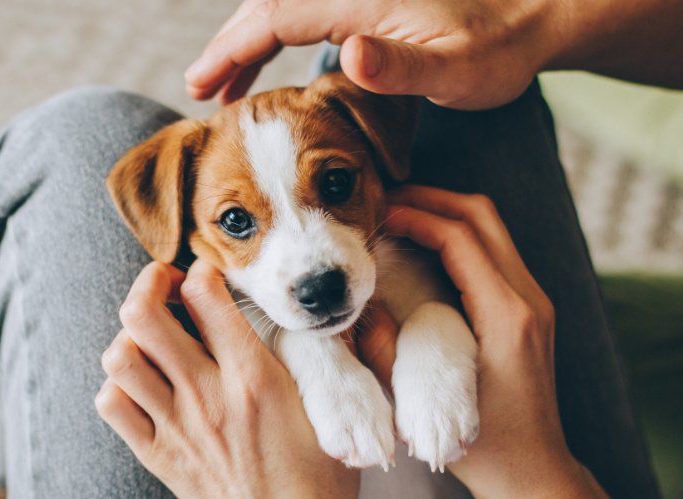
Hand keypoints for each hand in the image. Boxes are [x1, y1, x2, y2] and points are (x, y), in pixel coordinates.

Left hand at [95, 260, 360, 498]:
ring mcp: (177, 426)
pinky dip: (120, 384)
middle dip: (150, 283)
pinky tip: (145, 382)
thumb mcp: (326, 407)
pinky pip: (113, 405)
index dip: (202, 269)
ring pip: (120, 357)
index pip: (206, 295)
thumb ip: (313, 357)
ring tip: (154, 334)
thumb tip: (308, 318)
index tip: (209, 273)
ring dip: (131, 334)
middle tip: (167, 284)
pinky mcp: (160, 454)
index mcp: (254, 376)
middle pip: (145, 315)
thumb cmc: (317, 474)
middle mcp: (207, 394)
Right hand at [184, 0, 561, 108]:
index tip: (199, 85)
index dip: (231, 50)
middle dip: (229, 48)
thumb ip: (400, 67)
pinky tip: (277, 73)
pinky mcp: (369, 7)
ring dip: (249, 45)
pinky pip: (306, 18)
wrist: (533, 17)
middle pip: (268, 9)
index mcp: (360, 0)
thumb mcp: (454, 69)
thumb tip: (346, 54)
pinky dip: (279, 43)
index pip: (275, 17)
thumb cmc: (497, 50)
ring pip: (283, 12)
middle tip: (199, 91)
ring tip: (225, 88)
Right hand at [374, 186, 607, 497]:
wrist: (535, 470)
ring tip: (400, 215)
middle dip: (432, 198)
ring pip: (491, 227)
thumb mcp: (424, 404)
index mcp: (506, 316)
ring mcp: (533, 301)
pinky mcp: (527, 308)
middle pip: (482, 216)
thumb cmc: (487, 445)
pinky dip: (457, 235)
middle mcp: (528, 299)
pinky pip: (493, 250)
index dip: (416, 216)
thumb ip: (386, 353)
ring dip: (445, 212)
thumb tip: (360, 306)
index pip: (461, 237)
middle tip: (387, 200)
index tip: (379, 214)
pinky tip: (424, 246)